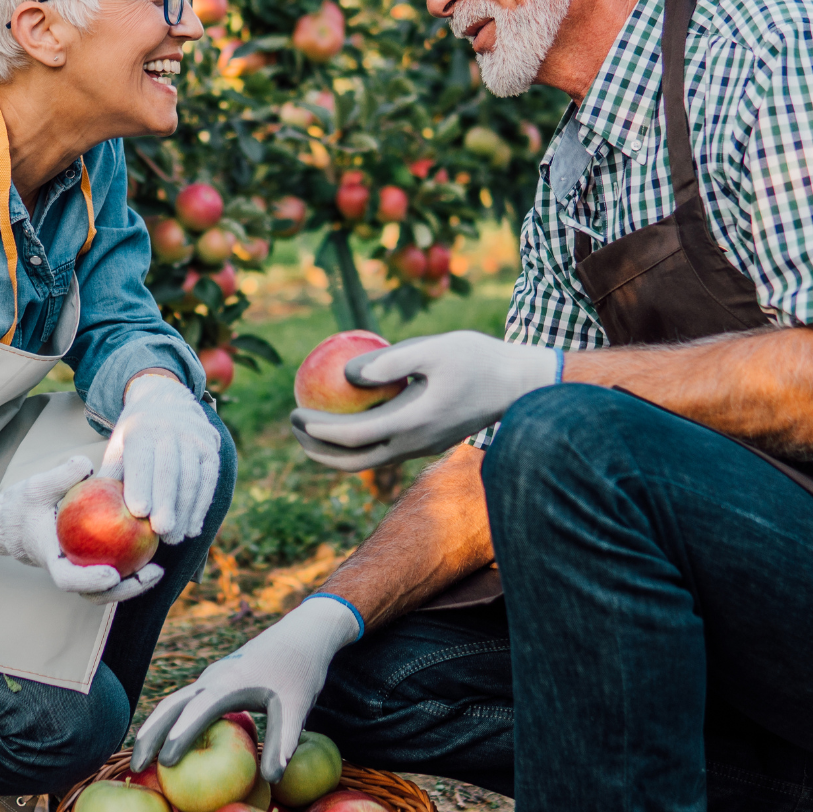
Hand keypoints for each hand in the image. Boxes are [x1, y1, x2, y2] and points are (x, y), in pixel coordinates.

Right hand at [0, 457, 163, 601]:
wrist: (20, 521)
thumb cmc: (28, 503)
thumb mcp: (38, 485)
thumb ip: (60, 476)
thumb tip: (85, 464)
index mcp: (50, 558)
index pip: (68, 578)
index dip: (89, 581)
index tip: (112, 575)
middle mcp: (67, 571)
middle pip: (95, 594)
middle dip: (124, 590)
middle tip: (151, 573)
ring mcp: (80, 573)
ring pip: (108, 590)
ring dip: (135, 585)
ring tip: (158, 570)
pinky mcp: (92, 567)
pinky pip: (115, 572)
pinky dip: (134, 567)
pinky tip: (155, 549)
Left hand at [98, 372, 221, 545]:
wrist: (168, 403)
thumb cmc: (135, 436)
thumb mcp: (118, 446)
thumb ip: (110, 475)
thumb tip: (90, 510)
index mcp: (141, 430)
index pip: (142, 459)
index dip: (141, 484)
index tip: (138, 512)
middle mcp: (171, 431)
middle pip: (170, 471)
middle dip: (167, 503)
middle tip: (161, 533)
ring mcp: (195, 440)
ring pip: (192, 479)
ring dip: (185, 512)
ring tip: (174, 538)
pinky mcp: (211, 451)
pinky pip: (208, 482)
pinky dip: (201, 507)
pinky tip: (192, 528)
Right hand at [132, 597, 360, 782]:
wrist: (304, 633)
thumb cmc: (301, 669)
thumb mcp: (298, 707)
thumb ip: (284, 742)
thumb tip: (272, 780)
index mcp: (230, 682)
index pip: (197, 710)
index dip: (180, 736)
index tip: (166, 763)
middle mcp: (214, 678)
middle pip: (171, 706)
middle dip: (150, 734)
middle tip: (135, 768)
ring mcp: (212, 678)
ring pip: (174, 703)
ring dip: (155, 728)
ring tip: (142, 760)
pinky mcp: (217, 681)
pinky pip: (186, 703)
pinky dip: (171, 722)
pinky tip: (171, 742)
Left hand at [291, 331, 560, 470]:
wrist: (521, 387)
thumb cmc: (479, 359)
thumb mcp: (433, 349)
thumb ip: (389, 361)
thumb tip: (347, 374)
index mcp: (412, 424)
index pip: (352, 437)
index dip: (317, 429)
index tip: (294, 410)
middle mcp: (414, 445)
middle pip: (352, 462)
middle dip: (316, 450)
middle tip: (292, 424)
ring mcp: (421, 449)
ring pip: (367, 462)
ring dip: (334, 452)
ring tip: (309, 430)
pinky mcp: (428, 443)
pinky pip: (383, 450)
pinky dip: (357, 443)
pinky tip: (346, 418)